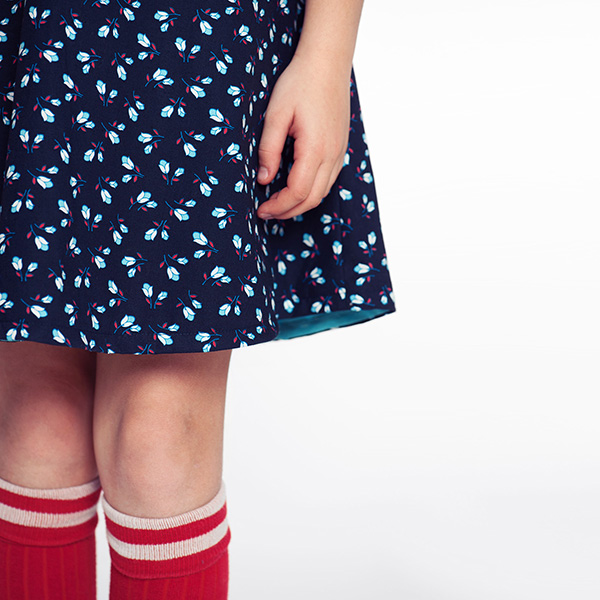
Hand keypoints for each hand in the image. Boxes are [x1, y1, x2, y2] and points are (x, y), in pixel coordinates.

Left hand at [256, 54, 350, 219]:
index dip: (278, 206)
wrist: (327, 62)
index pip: (297, 192)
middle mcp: (332, 155)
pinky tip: (295, 187)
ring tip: (278, 203)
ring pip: (322, 192)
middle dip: (288, 211)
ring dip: (300, 203)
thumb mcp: (275, 114)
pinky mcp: (340, 148)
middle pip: (312, 198)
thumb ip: (268, 149)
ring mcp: (339, 152)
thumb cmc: (299, 83)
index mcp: (315, 149)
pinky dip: (311, 191)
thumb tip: (263, 179)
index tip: (261, 209)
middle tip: (266, 212)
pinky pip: (328, 180)